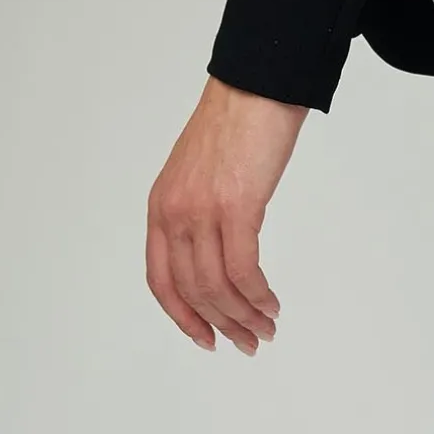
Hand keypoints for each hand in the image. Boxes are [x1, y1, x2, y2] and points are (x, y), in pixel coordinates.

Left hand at [146, 78, 306, 354]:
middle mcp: (174, 213)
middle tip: (251, 343)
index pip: (162, 281)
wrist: (255, 90)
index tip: (207, 339)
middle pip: (193, 291)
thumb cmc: (235, 128)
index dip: (183, 318)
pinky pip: (244, 269)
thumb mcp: (199, 178)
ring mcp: (202, 210)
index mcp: (161, 209)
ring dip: (245, 316)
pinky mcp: (236, 206)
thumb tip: (218, 259)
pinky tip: (273, 304)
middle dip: (223, 325)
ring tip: (267, 328)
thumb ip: (199, 218)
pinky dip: (259, 295)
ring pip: (218, 286)